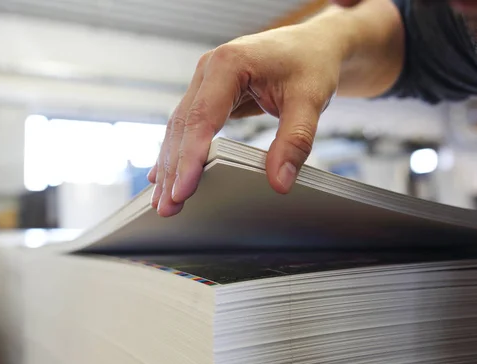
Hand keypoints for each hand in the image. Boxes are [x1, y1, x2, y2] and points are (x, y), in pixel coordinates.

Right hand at [148, 23, 343, 216]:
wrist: (313, 44)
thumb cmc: (310, 63)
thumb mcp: (310, 100)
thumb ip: (294, 141)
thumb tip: (279, 181)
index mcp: (229, 63)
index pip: (202, 118)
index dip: (190, 157)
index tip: (183, 190)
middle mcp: (208, 70)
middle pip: (183, 126)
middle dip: (173, 169)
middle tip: (167, 207)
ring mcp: (204, 81)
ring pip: (179, 128)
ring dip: (170, 165)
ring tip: (163, 201)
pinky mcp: (208, 94)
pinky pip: (187, 126)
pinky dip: (178, 152)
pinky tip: (164, 175)